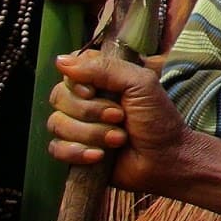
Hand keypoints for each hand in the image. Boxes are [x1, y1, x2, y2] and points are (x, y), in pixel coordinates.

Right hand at [48, 50, 191, 191]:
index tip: (93, 91)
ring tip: (118, 139)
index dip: (76, 82)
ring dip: (91, 133)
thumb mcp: (140, 84)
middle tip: (120, 117)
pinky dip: (77, 152)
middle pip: (59, 97)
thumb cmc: (158, 119)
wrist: (165, 159)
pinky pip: (56, 148)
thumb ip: (105, 68)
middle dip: (90, 111)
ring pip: (56, 123)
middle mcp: (85, 100)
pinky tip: (99, 156)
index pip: (70, 69)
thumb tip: (62, 61)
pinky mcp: (74, 151)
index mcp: (102, 79)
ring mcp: (78, 126)